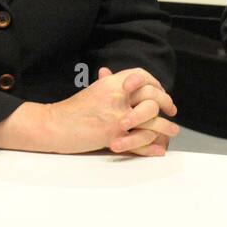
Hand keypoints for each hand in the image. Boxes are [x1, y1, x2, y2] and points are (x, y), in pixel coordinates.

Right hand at [46, 66, 178, 155]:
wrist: (53, 125)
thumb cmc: (72, 111)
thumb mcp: (94, 91)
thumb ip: (111, 85)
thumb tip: (126, 80)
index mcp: (111, 83)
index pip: (142, 76)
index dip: (156, 84)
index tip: (162, 94)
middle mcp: (116, 96)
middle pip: (151, 96)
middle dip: (166, 104)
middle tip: (171, 111)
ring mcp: (115, 116)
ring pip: (150, 120)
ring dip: (165, 128)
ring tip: (173, 132)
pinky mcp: (112, 135)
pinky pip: (139, 141)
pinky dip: (151, 147)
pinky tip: (159, 150)